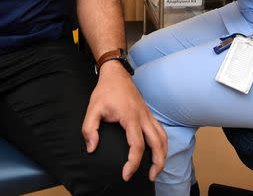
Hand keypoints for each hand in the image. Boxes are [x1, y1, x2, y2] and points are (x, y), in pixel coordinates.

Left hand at [82, 62, 166, 181]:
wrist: (116, 74)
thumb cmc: (105, 91)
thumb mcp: (93, 108)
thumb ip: (89, 129)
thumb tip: (92, 148)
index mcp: (130, 117)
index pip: (137, 145)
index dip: (133, 163)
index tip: (126, 174)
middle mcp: (143, 117)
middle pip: (158, 143)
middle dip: (157, 163)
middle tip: (150, 177)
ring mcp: (148, 115)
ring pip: (163, 137)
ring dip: (163, 154)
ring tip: (156, 169)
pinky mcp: (148, 114)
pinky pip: (161, 131)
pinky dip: (162, 144)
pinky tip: (158, 152)